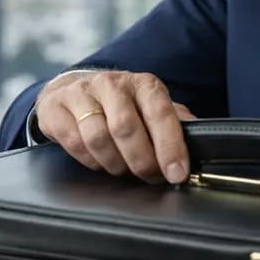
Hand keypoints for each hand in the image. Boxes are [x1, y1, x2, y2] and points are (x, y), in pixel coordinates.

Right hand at [34, 71, 195, 183]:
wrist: (72, 90)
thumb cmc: (121, 105)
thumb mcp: (151, 109)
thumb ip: (176, 123)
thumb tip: (203, 141)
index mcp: (143, 84)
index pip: (160, 113)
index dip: (170, 146)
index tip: (177, 173)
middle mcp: (112, 83)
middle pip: (126, 128)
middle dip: (141, 161)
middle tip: (149, 176)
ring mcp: (81, 93)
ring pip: (98, 137)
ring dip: (114, 163)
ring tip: (122, 169)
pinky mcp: (56, 107)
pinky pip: (74, 142)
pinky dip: (89, 160)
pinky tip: (98, 160)